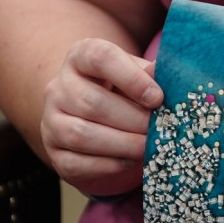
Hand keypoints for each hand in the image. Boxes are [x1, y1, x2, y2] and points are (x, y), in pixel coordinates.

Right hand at [41, 38, 163, 195]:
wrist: (94, 116)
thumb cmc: (123, 91)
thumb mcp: (138, 75)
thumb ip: (152, 75)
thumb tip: (171, 76)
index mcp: (81, 57)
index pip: (100, 58)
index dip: (131, 78)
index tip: (158, 98)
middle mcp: (59, 87)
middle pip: (91, 102)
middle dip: (132, 119)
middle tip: (161, 130)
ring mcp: (52, 121)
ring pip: (81, 135)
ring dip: (122, 145)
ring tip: (149, 148)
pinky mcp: (55, 152)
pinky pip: (77, 163)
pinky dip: (109, 165)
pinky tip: (132, 161)